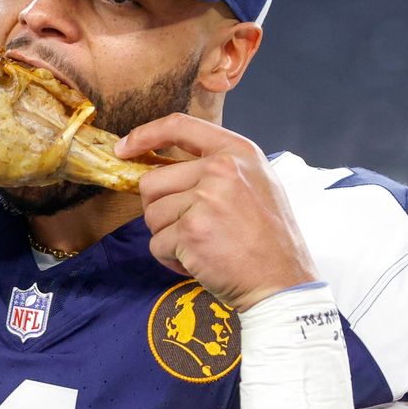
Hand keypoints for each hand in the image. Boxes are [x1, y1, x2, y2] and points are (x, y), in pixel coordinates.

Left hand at [115, 113, 316, 311]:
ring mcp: (205, 199)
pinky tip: (199, 262)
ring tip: (202, 246)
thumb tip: (161, 167)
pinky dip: (171, 259)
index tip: (124, 149)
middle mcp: (221, 169)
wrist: (283, 283)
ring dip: (168, 238)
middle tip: (191, 229)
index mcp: (237, 151)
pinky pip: (156, 244)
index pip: (179, 125)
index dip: (144, 135)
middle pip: (152, 181)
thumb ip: (214, 168)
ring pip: (151, 215)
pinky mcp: (191, 231)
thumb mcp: (255, 184)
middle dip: (161, 210)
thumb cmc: (268, 239)